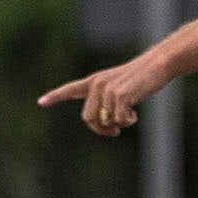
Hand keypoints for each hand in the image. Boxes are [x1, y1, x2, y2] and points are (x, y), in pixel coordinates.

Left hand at [39, 58, 161, 137]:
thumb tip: (105, 125)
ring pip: (105, 121)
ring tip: (130, 116)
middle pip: (88, 118)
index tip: (40, 102)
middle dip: (101, 129)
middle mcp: (97, 84)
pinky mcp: (121, 95)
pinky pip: (119, 120)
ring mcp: (108, 89)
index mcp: (94, 81)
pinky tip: (135, 114)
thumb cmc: (141, 79)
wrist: (157, 65)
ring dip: (119, 124)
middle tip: (115, 132)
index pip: (70, 89)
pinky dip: (128, 122)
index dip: (55, 96)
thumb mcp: (120, 87)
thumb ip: (107, 102)